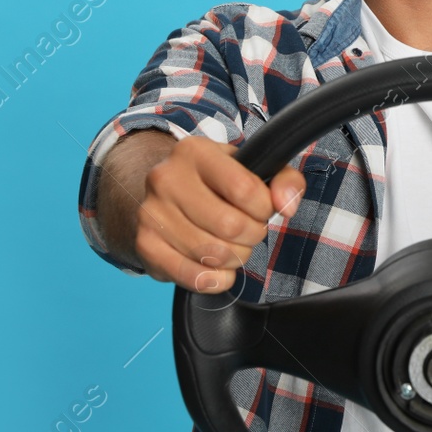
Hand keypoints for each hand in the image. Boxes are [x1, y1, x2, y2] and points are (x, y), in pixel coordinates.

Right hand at [134, 136, 305, 291]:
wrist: (166, 195)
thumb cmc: (217, 183)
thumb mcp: (253, 169)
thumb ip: (285, 180)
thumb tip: (287, 205)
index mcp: (195, 152)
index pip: (245, 190)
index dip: (265, 208)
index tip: (261, 208)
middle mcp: (166, 178)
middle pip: (231, 226)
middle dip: (252, 235)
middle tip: (248, 230)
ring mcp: (151, 212)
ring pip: (213, 254)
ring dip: (235, 258)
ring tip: (232, 246)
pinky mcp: (145, 245)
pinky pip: (192, 276)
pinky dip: (215, 280)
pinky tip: (218, 268)